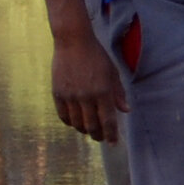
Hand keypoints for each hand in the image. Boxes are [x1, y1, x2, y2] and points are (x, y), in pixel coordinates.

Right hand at [50, 26, 126, 142]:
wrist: (73, 42)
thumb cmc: (97, 56)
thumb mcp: (112, 72)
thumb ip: (118, 93)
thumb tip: (126, 110)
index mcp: (103, 91)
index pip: (108, 121)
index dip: (111, 135)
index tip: (113, 143)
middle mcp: (86, 97)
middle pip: (92, 126)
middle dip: (98, 135)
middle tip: (101, 137)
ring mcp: (70, 96)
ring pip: (77, 124)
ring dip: (84, 130)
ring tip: (89, 129)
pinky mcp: (58, 94)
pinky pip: (63, 116)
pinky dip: (70, 122)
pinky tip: (75, 121)